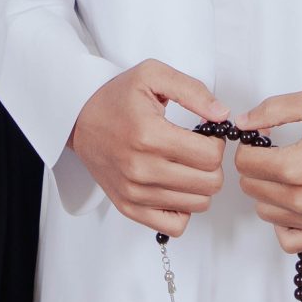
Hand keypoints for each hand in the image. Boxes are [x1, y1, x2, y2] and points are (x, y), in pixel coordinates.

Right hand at [68, 59, 230, 234]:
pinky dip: (184, 208)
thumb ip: (193, 91)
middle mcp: (141, 169)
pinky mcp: (129, 207)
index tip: (205, 133)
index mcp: (149, 135)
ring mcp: (134, 193)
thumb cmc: (117, 98)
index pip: (210, 156)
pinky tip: (176, 186)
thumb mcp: (153, 75)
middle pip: (210, 183)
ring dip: (200, 184)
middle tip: (198, 149)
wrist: (79, 121)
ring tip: (185, 165)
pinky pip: (176, 225)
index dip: (217, 142)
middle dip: (212, 164)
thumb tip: (222, 114)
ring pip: (198, 204)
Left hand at [232, 88, 301, 252]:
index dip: (251, 145)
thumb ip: (274, 109)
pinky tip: (296, 202)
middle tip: (281, 153)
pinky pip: (288, 240)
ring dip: (270, 193)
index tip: (267, 138)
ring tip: (292, 175)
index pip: (244, 163)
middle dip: (258, 167)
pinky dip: (284, 223)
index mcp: (298, 167)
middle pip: (251, 188)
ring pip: (265, 213)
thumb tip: (242, 124)